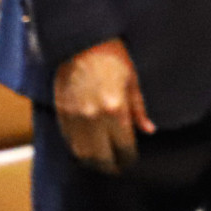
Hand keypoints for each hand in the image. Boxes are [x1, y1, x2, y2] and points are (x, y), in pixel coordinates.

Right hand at [52, 39, 153, 173]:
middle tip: (118, 168)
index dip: (129, 157)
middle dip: (112, 165)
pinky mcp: (61, 113)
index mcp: (115, 109)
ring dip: (94, 162)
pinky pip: (69, 141)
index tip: (132, 160)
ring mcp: (75, 117)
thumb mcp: (133, 81)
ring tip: (103, 163)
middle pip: (102, 156)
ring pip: (83, 153)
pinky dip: (79, 150)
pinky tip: (87, 151)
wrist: (81, 43)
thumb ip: (139, 110)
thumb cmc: (112, 58)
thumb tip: (149, 130)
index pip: (124, 146)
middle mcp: (93, 117)